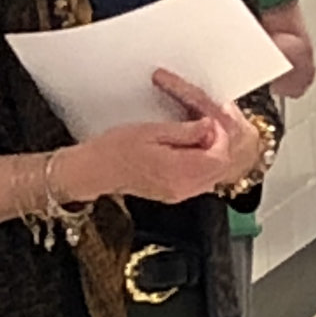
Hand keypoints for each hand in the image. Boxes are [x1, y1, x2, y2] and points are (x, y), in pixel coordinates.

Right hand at [62, 72, 258, 202]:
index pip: (218, 158)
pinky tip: (186, 149)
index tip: (210, 121)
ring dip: (210, 156)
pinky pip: (198, 182)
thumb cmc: (116, 148)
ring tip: (194, 135)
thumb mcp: (152, 131)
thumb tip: (208, 126)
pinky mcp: (172, 195)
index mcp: (179, 171)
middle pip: (218, 169)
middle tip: (204, 126)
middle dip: (218, 146)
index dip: (220, 137)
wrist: (95, 170)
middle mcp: (182, 188)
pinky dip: (200, 165)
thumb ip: (185, 131)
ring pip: (211, 176)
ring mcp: (178, 194)